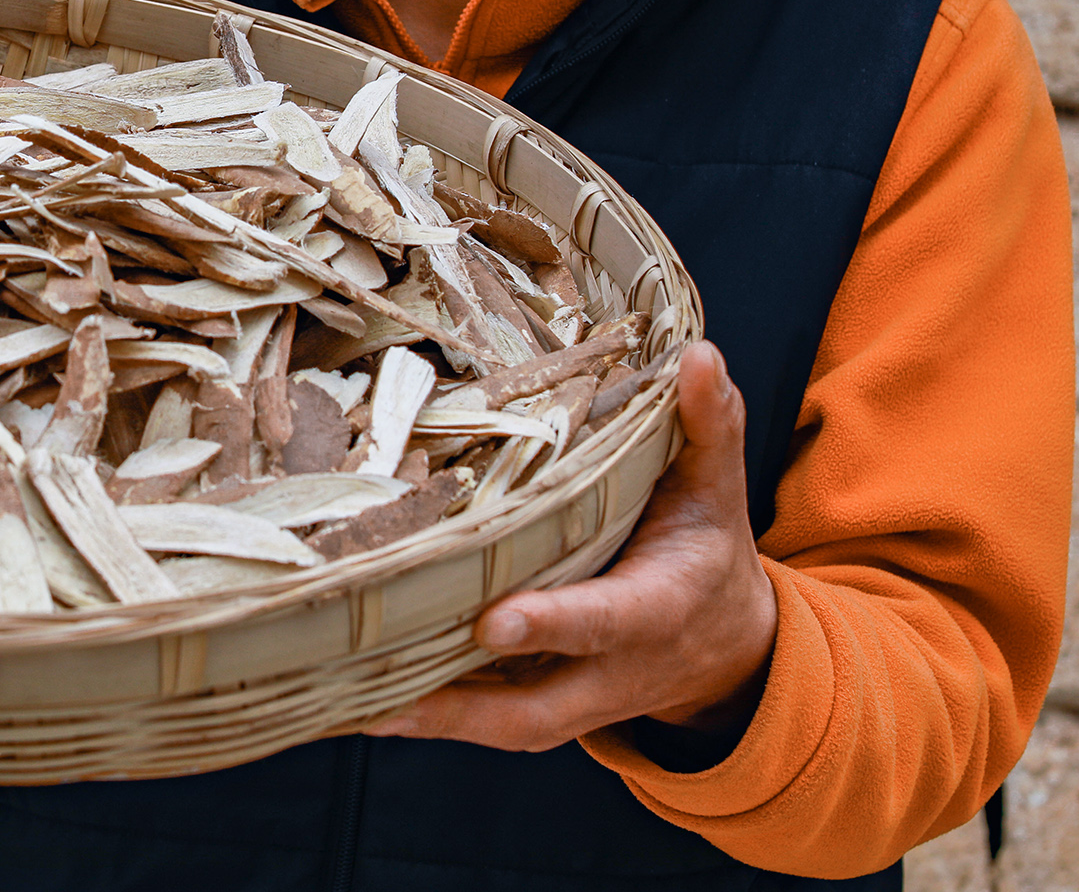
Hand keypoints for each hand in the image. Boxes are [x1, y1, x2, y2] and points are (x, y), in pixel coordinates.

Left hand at [365, 341, 777, 752]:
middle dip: (466, 703)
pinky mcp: (546, 704)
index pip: (604, 619)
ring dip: (431, 719)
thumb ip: (707, 424)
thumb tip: (697, 354)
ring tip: (351, 703)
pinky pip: (487, 720)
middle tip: (386, 690)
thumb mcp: (716, 487)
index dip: (552, 623)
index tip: (493, 621)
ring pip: (503, 724)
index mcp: (657, 609)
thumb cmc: (707, 548)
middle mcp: (614, 670)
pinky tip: (360, 700)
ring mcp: (579, 698)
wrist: (727, 645)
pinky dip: (429, 714)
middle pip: (538, 705)